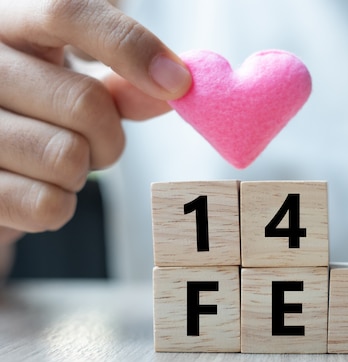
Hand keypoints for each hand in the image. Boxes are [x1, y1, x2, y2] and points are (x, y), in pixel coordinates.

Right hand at [0, 0, 190, 243]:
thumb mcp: (74, 82)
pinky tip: (35, 188)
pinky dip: (59, 205)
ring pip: (68, 158)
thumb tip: (178, 83)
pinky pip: (47, 204)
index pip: (67, 11)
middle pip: (86, 102)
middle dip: (110, 136)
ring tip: (51, 161)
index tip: (178, 84)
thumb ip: (124, 80)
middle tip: (91, 141)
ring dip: (81, 172)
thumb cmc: (35, 114)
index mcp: (8, 22)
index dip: (130, 46)